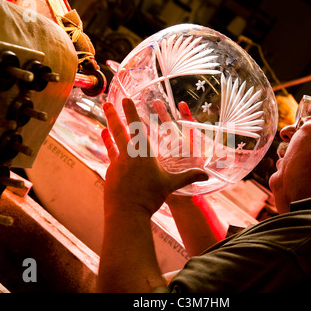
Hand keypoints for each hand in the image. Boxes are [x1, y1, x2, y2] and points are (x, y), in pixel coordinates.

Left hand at [101, 98, 208, 215]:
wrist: (127, 212)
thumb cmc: (150, 197)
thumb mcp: (171, 185)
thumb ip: (188, 177)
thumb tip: (206, 175)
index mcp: (143, 153)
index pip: (137, 127)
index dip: (131, 111)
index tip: (125, 99)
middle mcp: (128, 154)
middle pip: (118, 130)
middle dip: (113, 115)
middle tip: (106, 103)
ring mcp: (117, 163)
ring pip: (112, 142)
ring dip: (108, 130)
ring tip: (104, 124)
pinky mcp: (110, 172)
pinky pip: (111, 156)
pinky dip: (110, 148)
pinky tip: (109, 147)